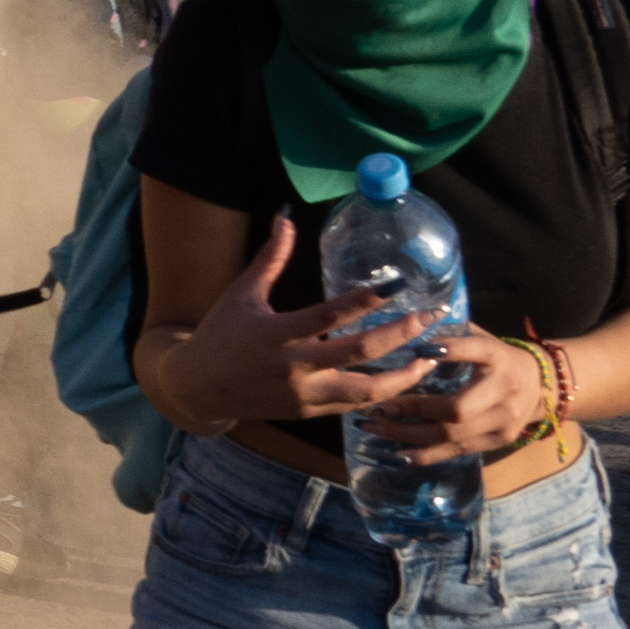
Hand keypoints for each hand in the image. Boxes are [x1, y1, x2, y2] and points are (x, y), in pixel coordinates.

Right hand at [144, 222, 435, 437]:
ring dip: (403, 376)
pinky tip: (405, 380)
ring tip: (430, 359)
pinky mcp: (309, 412)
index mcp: (275, 332)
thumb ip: (270, 257)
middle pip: (359, 352)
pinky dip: (383, 394)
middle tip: (431, 318)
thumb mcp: (242, 293)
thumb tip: (286, 216)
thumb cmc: (220, 334)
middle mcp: (292, 366)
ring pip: (366, 390)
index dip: (366, 300)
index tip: (398, 285)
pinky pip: (354, 405)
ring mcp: (303, 394)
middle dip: (401, 334)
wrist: (198, 389)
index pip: (329, 315)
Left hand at [356, 333, 553, 463]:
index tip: (418, 350)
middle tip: (379, 407)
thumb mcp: (483, 338)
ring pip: (451, 435)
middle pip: (456, 409)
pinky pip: (455, 451)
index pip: (477, 350)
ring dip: (407, 434)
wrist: (543, 387)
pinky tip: (396, 451)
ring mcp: (503, 422)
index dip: (451, 350)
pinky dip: (424, 453)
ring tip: (374, 428)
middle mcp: (504, 391)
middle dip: (413, 409)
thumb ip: (453, 335)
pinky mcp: (496, 442)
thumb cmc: (499, 358)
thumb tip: (407, 328)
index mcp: (499, 357)